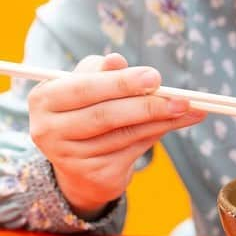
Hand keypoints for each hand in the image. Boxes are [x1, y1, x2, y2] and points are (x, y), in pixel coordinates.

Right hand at [28, 53, 206, 218]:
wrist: (80, 164)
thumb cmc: (87, 110)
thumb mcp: (89, 87)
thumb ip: (104, 73)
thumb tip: (117, 60)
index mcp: (44, 99)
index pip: (85, 89)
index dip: (121, 83)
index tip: (155, 77)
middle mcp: (49, 130)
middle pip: (105, 115)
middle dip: (147, 105)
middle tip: (180, 97)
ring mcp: (70, 158)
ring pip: (125, 134)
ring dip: (162, 120)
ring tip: (190, 108)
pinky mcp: (94, 175)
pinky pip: (133, 150)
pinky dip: (159, 133)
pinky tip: (179, 122)